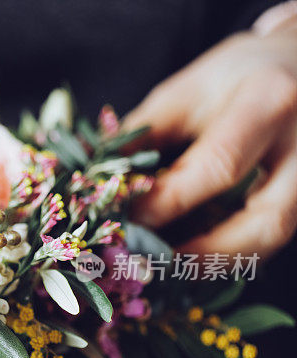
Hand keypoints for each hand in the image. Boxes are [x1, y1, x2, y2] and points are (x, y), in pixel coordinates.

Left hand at [124, 23, 296, 257]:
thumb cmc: (235, 75)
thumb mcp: (185, 91)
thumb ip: (143, 135)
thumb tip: (94, 182)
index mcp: (267, 103)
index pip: (217, 167)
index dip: (167, 203)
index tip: (123, 222)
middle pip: (265, 221)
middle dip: (204, 254)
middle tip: (149, 266)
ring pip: (275, 239)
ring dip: (218, 263)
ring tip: (166, 270)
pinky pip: (274, 237)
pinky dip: (233, 254)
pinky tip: (194, 260)